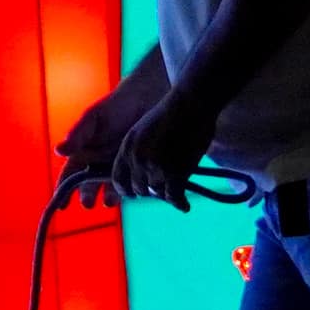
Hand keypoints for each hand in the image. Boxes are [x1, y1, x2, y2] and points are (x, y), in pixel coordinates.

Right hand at [53, 60, 169, 208]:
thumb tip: (58, 151)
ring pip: (109, 186)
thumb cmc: (117, 106)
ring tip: (108, 201)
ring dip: (108, 195)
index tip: (62, 204)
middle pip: (88, 183)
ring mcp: (118, 164)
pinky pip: (130, 182)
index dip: (64, 189)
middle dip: (87, 195)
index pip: (70, 174)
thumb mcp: (93, 119)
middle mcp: (99, 160)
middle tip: (88, 204)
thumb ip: (77, 135)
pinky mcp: (136, 165)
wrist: (148, 98)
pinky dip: (129, 188)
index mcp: (85, 151)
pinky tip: (130, 191)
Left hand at [102, 89, 223, 209]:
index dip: (126, 189)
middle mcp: (137, 159)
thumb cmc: (173, 115)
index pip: (118, 179)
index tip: (134, 192)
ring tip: (176, 193)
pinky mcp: (175, 174)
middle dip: (150, 190)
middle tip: (164, 188)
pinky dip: (179, 203)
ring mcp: (155, 168)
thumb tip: (141, 175)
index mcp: (127, 147)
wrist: (191, 104)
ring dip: (167, 193)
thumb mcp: (144, 131)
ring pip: (157, 193)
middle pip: (139, 189)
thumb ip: (139, 152)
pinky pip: (173, 197)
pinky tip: (184, 205)